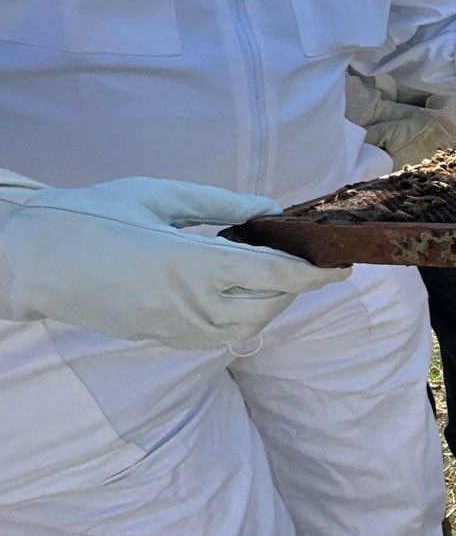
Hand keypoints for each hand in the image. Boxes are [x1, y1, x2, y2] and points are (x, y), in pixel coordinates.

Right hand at [0, 177, 347, 349]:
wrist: (30, 261)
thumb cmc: (91, 216)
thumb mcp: (160, 196)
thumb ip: (223, 204)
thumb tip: (271, 209)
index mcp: (191, 264)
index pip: (276, 275)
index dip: (316, 271)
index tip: (344, 262)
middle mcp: (190, 304)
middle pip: (271, 303)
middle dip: (297, 284)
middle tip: (309, 258)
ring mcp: (176, 328)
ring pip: (250, 325)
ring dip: (272, 300)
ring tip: (273, 270)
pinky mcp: (165, 339)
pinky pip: (222, 334)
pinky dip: (244, 314)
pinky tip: (240, 288)